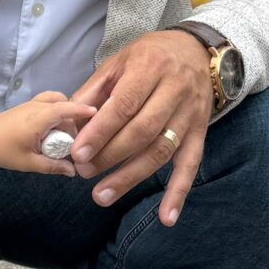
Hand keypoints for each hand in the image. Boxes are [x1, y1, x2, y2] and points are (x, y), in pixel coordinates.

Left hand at [0, 91, 96, 174]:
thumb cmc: (3, 151)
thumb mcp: (29, 163)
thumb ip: (53, 166)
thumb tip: (73, 171)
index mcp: (37, 119)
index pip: (63, 108)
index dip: (81, 110)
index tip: (97, 113)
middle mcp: (36, 107)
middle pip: (64, 107)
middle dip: (74, 121)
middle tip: (75, 142)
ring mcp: (32, 104)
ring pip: (57, 102)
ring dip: (65, 116)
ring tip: (65, 136)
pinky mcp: (29, 106)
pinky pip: (49, 102)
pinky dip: (57, 110)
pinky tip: (56, 127)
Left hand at [65, 30, 213, 226]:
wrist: (198, 50)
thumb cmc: (151, 55)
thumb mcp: (119, 61)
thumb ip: (94, 91)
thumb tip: (68, 122)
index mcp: (150, 68)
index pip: (123, 105)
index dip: (100, 131)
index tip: (78, 153)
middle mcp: (174, 91)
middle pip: (142, 131)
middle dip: (110, 155)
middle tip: (84, 173)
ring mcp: (190, 115)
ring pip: (161, 151)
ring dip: (132, 177)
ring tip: (103, 195)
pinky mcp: (200, 133)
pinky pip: (190, 166)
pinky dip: (178, 193)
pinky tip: (166, 218)